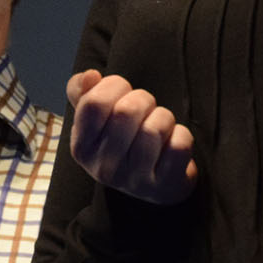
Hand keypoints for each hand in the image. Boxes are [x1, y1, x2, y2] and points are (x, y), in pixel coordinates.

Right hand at [66, 69, 197, 203]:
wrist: (154, 185)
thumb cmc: (124, 142)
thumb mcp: (96, 119)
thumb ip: (84, 92)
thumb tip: (90, 76)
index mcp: (82, 148)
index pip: (95, 103)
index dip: (114, 86)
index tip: (122, 92)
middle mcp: (104, 169)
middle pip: (127, 111)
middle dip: (143, 100)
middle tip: (145, 110)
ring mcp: (134, 182)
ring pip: (155, 128)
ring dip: (164, 118)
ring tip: (159, 127)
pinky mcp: (164, 187)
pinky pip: (179, 145)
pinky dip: (181, 136)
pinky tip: (171, 144)